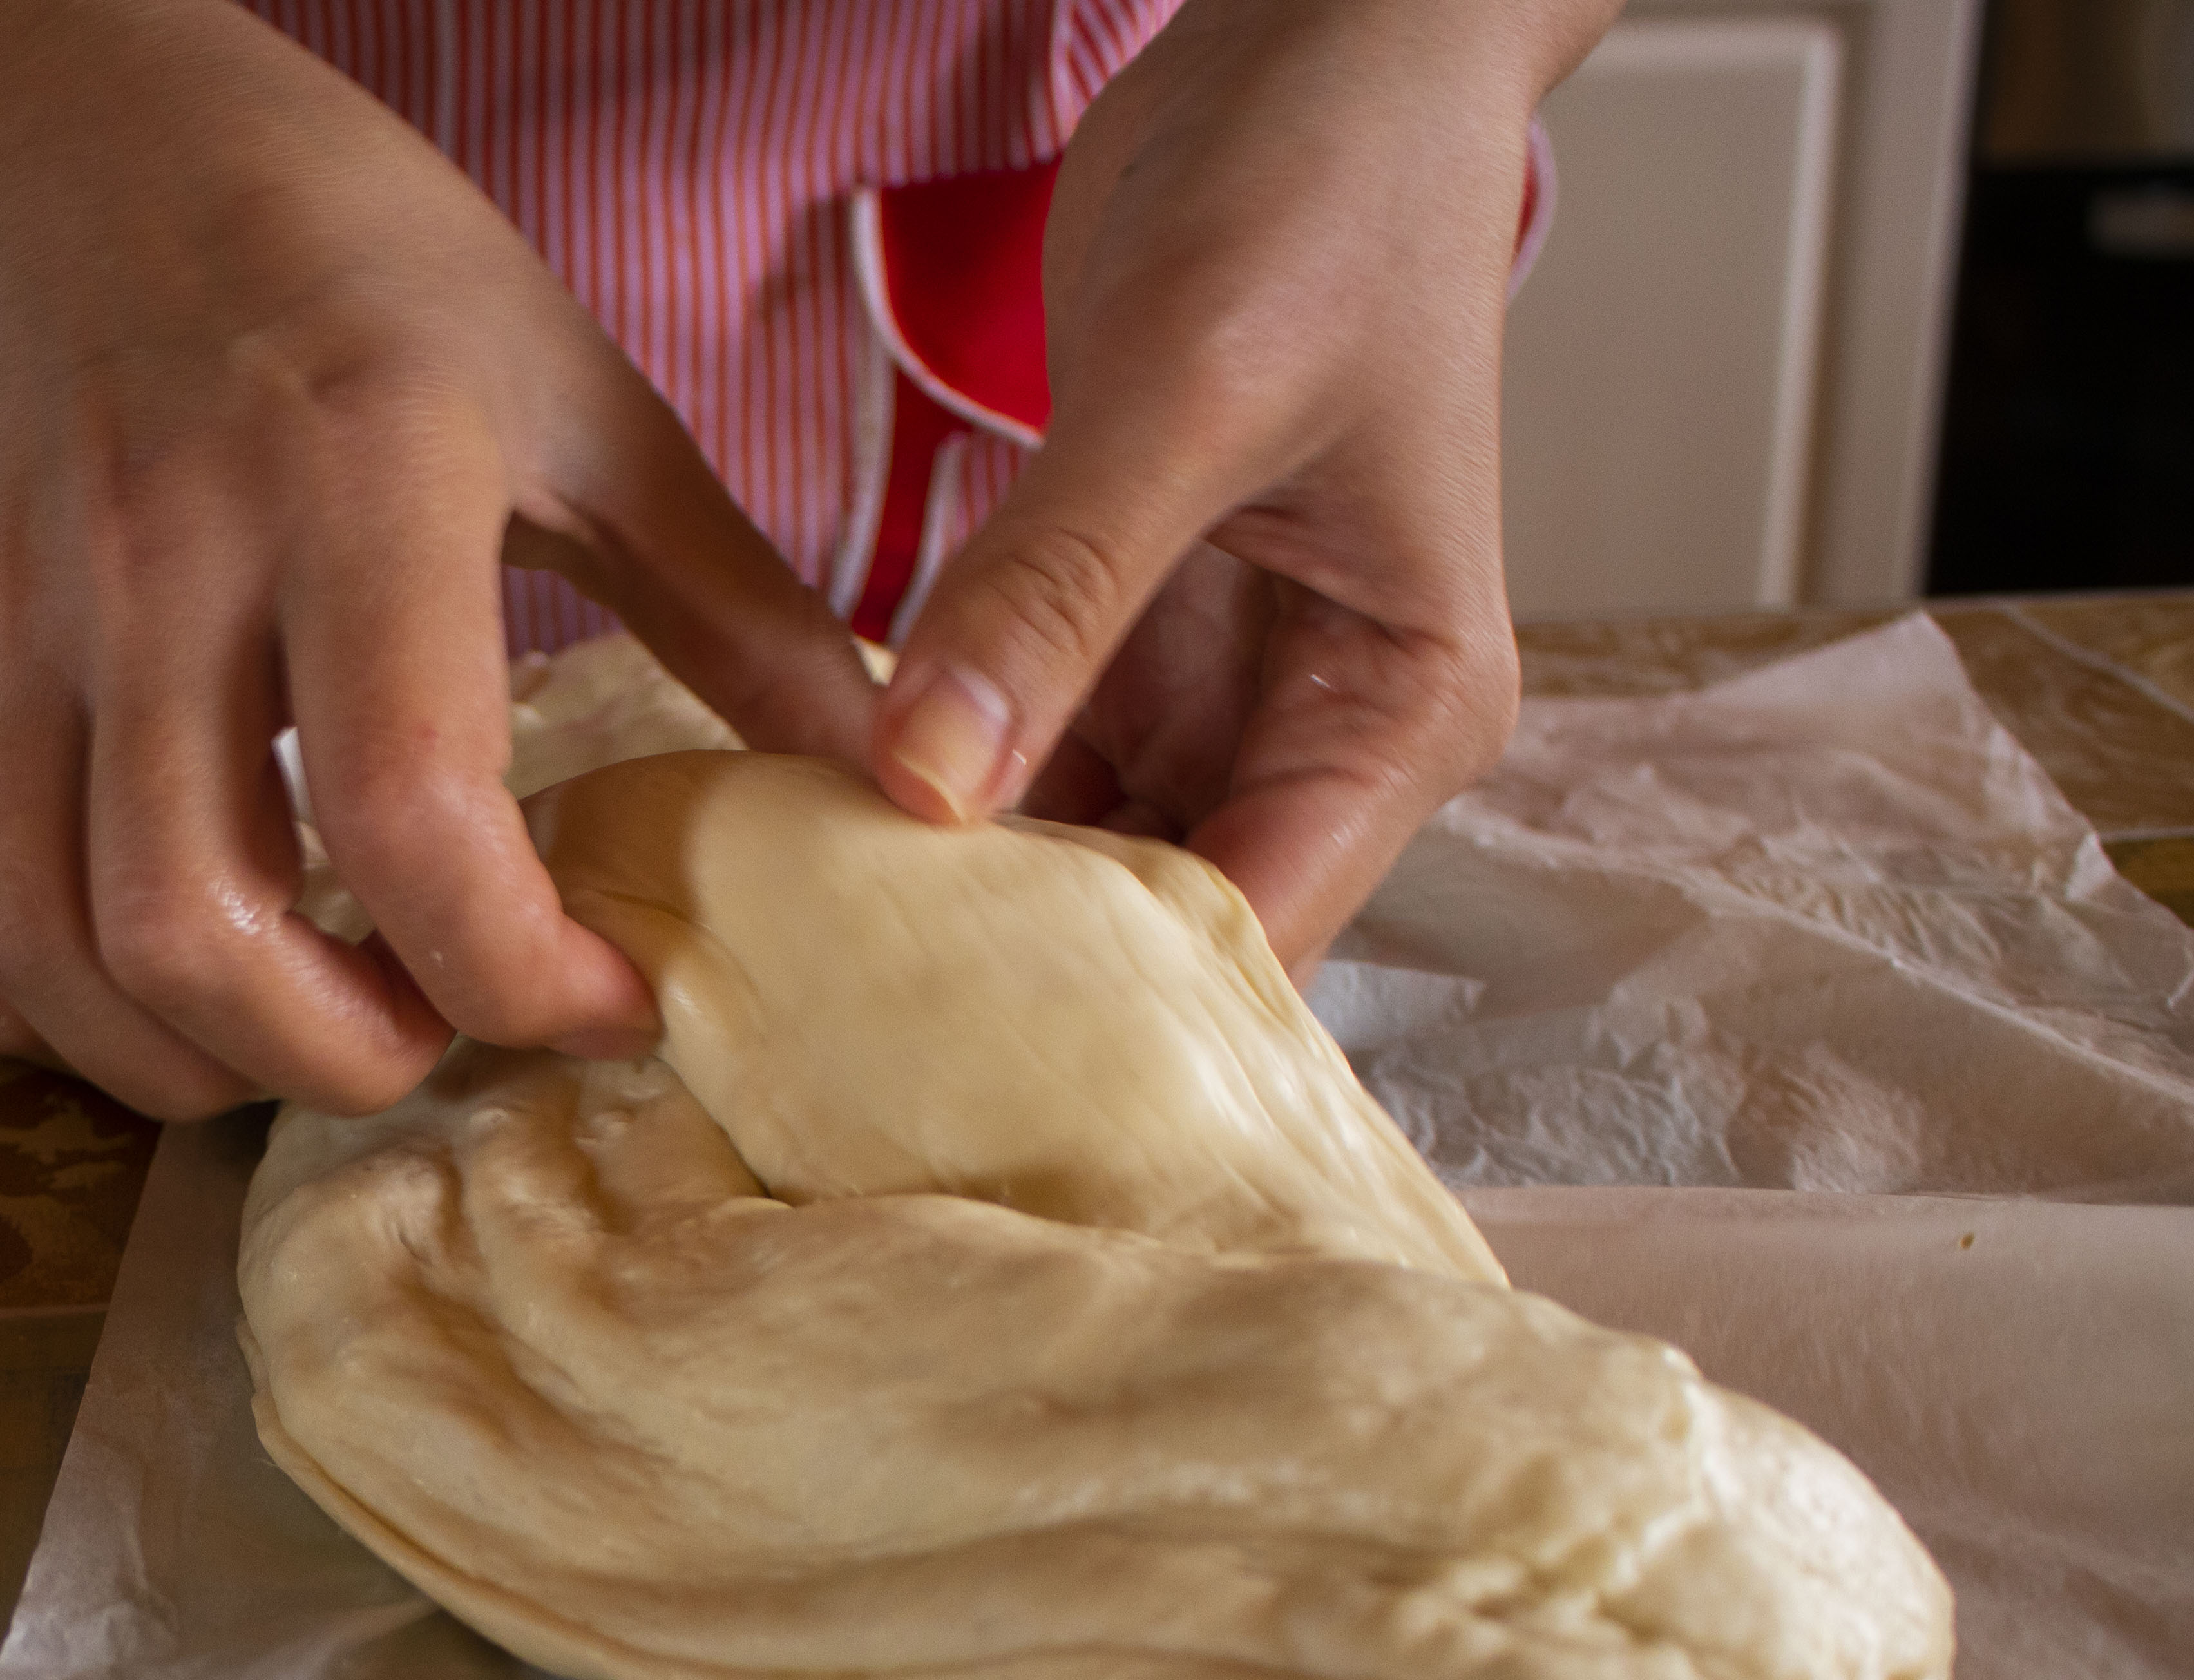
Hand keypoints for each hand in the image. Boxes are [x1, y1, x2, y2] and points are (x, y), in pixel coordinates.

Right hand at [0, 0, 873, 1117]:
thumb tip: (896, 776)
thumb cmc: (375, 280)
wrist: (98, 163)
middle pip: (191, 924)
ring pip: (44, 945)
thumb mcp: (588, 406)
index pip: (408, 808)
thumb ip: (737, 610)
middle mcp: (164, 564)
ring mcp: (24, 626)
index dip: (518, 967)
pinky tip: (151, 1000)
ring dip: (180, 1061)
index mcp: (360, 485)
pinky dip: (32, 1010)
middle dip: (334, 1057)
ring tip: (306, 1035)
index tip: (609, 996)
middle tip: (437, 1037)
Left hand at [865, 0, 1616, 971]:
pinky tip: (806, 842)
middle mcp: (1316, 728)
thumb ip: (1060, 591)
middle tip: (828, 1046)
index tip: (941, 1065)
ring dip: (947, 895)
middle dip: (1007, 979)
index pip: (1258, 927)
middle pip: (1156, 921)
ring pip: (1070, 851)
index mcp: (1401, 709)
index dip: (1109, 1011)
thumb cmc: (1328, 190)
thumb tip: (928, 783)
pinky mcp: (1118, 631)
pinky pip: (1012, 753)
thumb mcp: (1192, 388)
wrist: (1320, 52)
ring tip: (793, 968)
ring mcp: (1211, 685)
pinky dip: (924, 795)